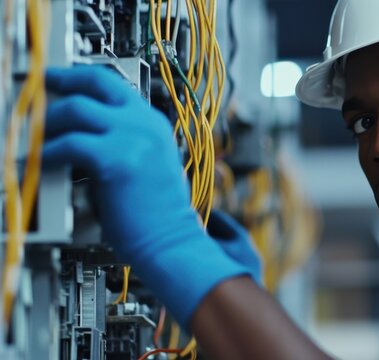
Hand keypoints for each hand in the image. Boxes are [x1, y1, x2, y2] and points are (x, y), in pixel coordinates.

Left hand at [43, 66, 251, 328]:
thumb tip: (81, 138)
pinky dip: (48, 152)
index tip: (61, 78)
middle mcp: (145, 124)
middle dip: (59, 82)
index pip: (115, 84)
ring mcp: (134, 138)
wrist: (171, 241)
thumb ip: (123, 145)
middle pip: (95, 83)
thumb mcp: (146, 166)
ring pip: (76, 109)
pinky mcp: (117, 159)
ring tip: (33, 136)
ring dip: (47, 122)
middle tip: (38, 90)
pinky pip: (69, 144)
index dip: (82, 77)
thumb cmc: (158, 215)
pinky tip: (40, 162)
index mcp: (154, 125)